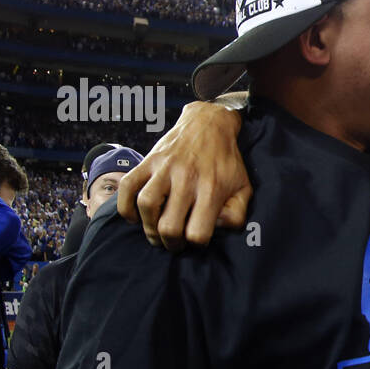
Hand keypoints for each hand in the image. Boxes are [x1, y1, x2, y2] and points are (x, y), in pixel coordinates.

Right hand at [117, 100, 249, 250]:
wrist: (209, 124)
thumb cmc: (227, 162)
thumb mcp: (244, 188)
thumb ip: (237, 214)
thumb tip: (217, 228)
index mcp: (212, 190)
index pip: (198, 233)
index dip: (196, 244)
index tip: (196, 239)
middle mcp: (187, 179)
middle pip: (169, 226)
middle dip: (171, 244)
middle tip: (173, 243)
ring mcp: (164, 169)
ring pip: (146, 206)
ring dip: (148, 228)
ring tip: (155, 233)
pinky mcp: (148, 160)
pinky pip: (127, 186)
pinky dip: (125, 206)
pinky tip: (135, 216)